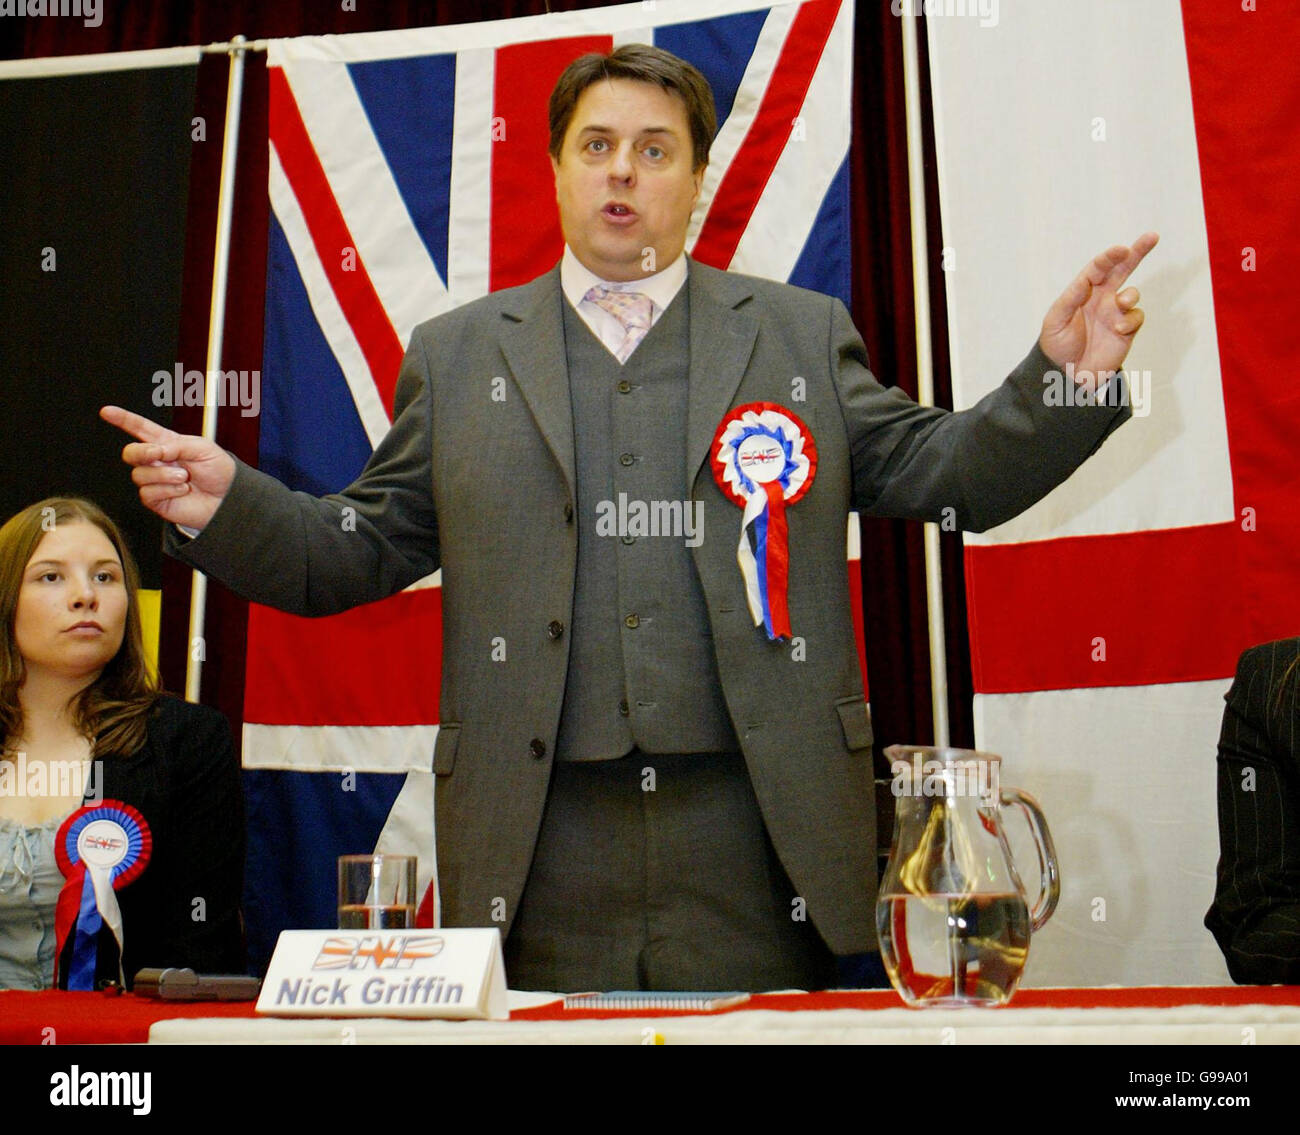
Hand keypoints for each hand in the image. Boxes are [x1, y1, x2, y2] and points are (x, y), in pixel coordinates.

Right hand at [99, 405, 235, 530]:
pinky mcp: (157, 500)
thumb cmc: (220, 471)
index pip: (140, 429)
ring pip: (140, 474)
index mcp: (168, 443)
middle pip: (131, 453)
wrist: (228, 498)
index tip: (107, 412)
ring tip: (185, 477)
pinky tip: (182, 490)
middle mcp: (158, 462)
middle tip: (159, 454)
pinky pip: (148, 493)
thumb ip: (178, 444)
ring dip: (164, 475)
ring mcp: (155, 481)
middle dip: (141, 452)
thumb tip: (157, 449)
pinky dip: (167, 490)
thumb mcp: (203, 448)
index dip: (123, 419)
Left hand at [1039, 232, 1157, 391]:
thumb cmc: (1057, 346)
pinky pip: (1136, 316)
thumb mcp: (1056, 321)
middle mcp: (1101, 298)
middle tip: (1152, 237)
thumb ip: (1070, 299)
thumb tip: (1086, 279)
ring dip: (1130, 295)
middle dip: (1137, 253)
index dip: (1110, 257)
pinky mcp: (1126, 329)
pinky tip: (1118, 329)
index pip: (1098, 268)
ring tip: (1120, 304)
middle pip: (1122, 270)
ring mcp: (1115, 313)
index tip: (1122, 250)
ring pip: (1132, 293)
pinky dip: (1130, 319)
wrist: (1067, 375)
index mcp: (1082, 292)